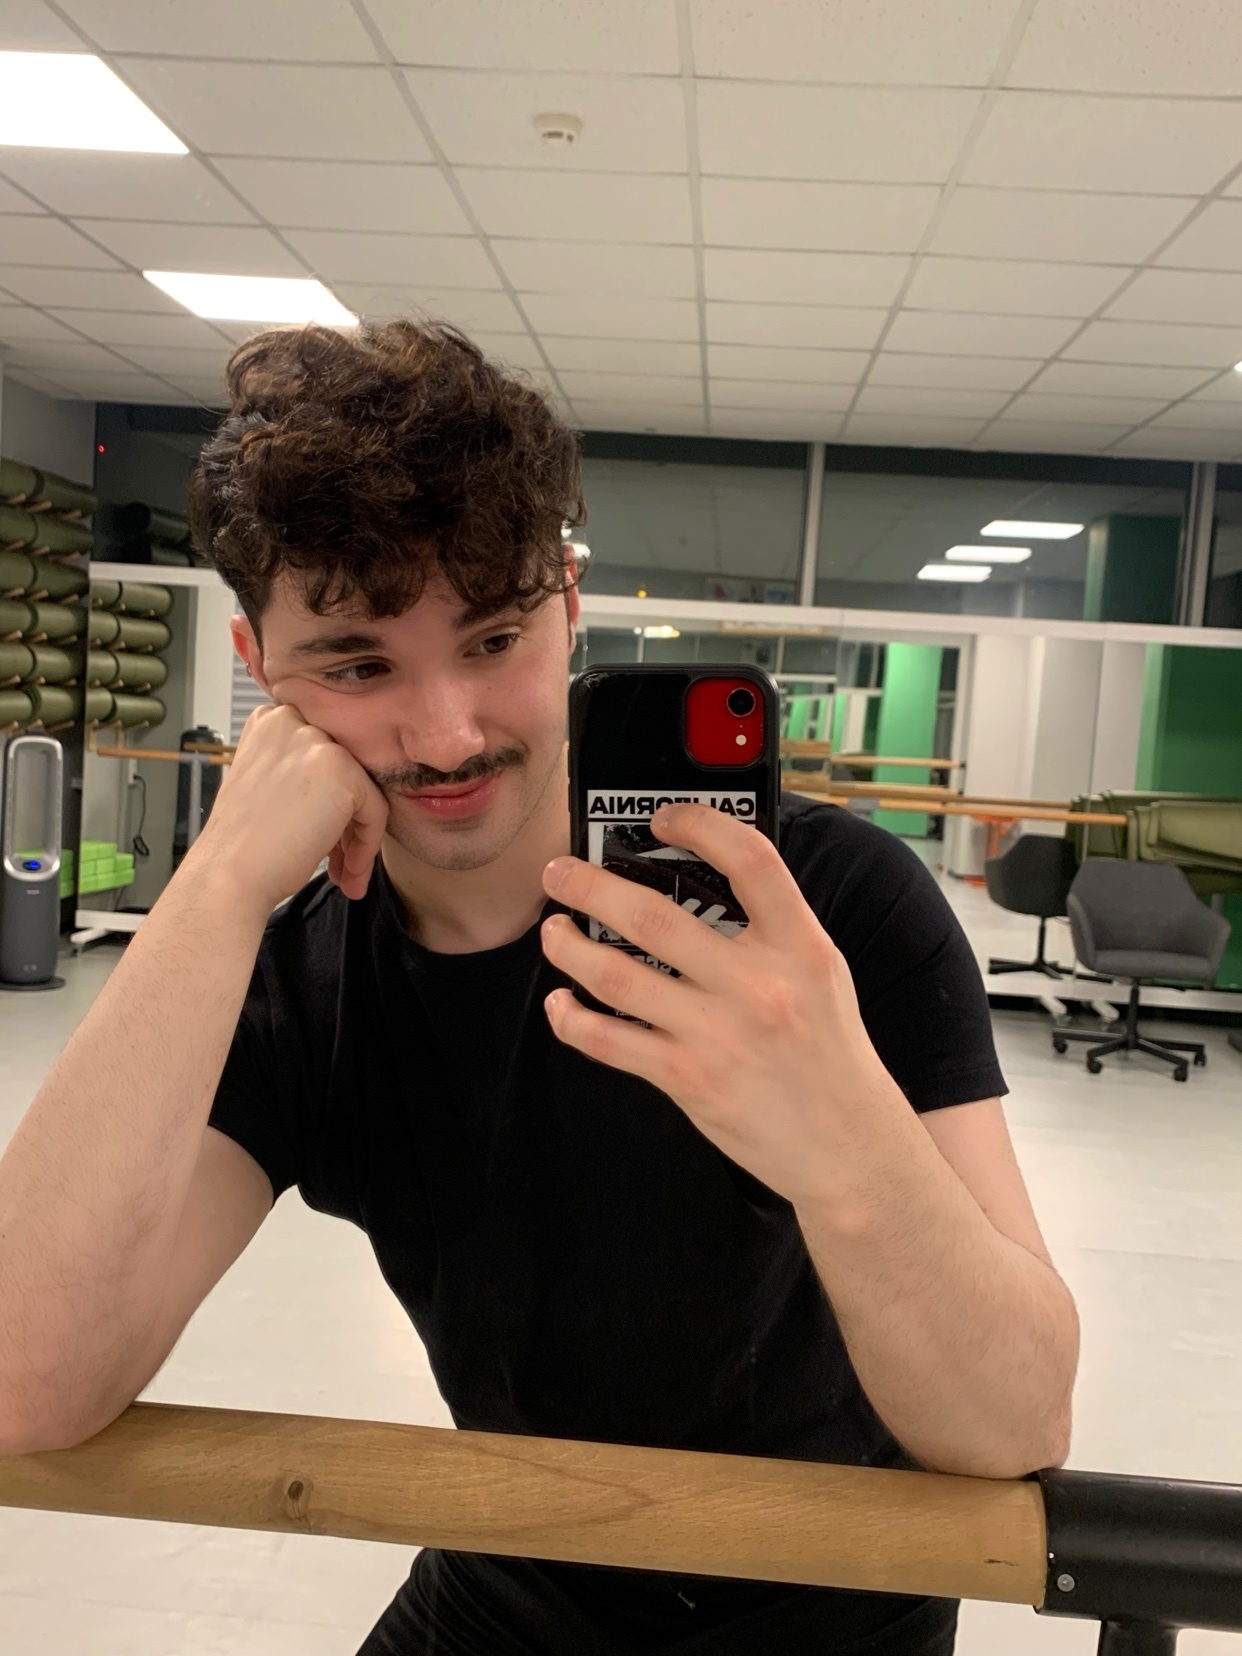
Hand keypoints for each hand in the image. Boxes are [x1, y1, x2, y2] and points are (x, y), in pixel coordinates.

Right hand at [185, 704, 388, 911]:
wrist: (228, 875)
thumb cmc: (243, 843)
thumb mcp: (265, 784)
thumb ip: (298, 770)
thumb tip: (340, 786)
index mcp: (269, 721)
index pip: (322, 754)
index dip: (326, 800)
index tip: (323, 835)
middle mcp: (293, 722)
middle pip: (344, 772)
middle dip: (344, 821)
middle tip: (337, 860)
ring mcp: (318, 743)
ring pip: (363, 792)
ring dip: (356, 838)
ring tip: (344, 874)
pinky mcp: (343, 771)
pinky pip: (376, 810)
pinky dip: (366, 846)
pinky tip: (347, 873)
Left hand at [539, 803, 900, 1209]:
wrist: (847, 1146)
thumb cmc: (828, 1052)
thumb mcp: (819, 973)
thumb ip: (771, 927)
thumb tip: (700, 878)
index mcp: (799, 947)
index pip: (750, 860)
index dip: (699, 826)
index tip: (661, 818)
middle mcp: (758, 986)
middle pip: (654, 917)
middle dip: (591, 887)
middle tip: (560, 874)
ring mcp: (718, 1034)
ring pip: (617, 977)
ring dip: (569, 948)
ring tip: (554, 930)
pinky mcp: (688, 1079)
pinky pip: (609, 1041)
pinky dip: (573, 1018)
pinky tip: (561, 1002)